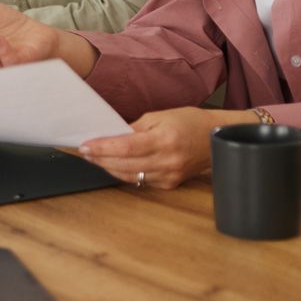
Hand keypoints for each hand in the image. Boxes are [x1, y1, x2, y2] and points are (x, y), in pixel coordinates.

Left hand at [78, 107, 252, 188]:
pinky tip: (114, 165)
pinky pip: (142, 181)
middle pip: (125, 164)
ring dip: (110, 167)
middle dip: (101, 158)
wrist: (215, 137)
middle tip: (85, 151)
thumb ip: (134, 128)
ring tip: (95, 158)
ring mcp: (170, 175)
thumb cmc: (189, 121)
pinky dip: (126, 173)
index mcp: (165, 140)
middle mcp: (167, 160)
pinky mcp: (170, 184)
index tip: (85, 145)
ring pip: (131, 176)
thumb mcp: (159, 116)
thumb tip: (111, 136)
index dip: (102, 147)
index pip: (125, 146)